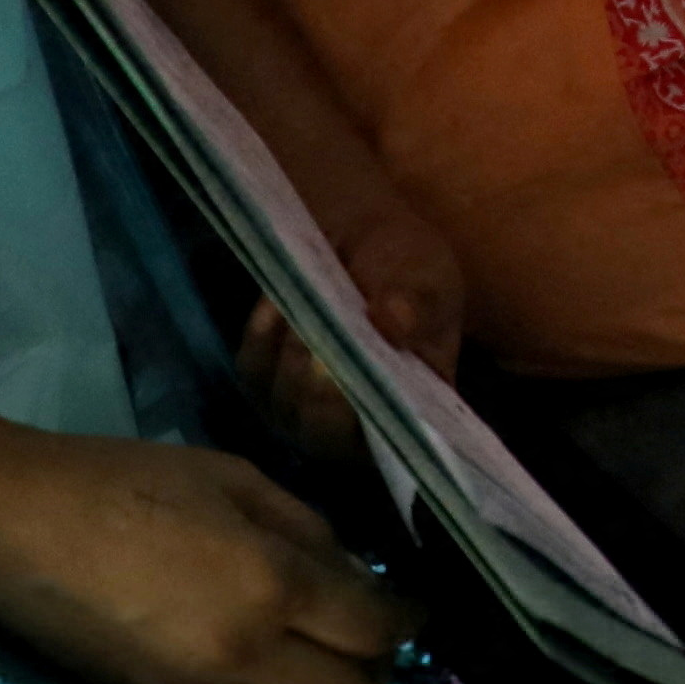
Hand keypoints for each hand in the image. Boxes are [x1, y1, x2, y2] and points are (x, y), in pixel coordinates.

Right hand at [0, 429, 414, 683]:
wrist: (10, 528)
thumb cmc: (124, 482)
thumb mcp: (233, 479)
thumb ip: (305, 528)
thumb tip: (350, 574)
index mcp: (270, 585)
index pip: (372, 630)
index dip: (404, 622)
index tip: (410, 610)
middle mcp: (244, 655)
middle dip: (371, 672)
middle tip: (364, 635)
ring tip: (306, 641)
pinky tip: (248, 648)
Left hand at [234, 178, 467, 451]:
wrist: (370, 241)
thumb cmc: (413, 270)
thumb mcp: (430, 280)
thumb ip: (418, 304)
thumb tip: (393, 324)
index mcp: (408, 413)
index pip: (382, 441)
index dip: (363, 418)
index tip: (352, 373)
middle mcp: (352, 426)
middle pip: (322, 431)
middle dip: (318, 385)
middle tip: (323, 329)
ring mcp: (303, 407)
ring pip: (284, 400)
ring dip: (293, 351)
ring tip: (309, 302)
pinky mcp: (264, 380)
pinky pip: (254, 368)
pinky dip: (263, 335)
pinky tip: (280, 301)